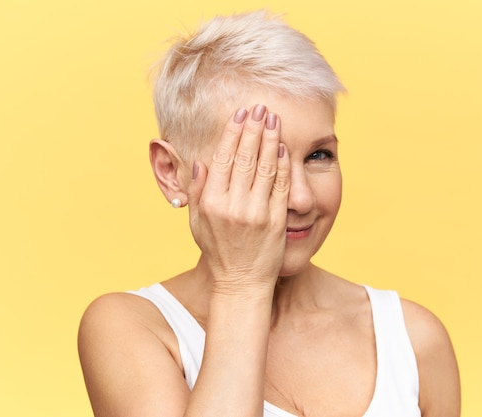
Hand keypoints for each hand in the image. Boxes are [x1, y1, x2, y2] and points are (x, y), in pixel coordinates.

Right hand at [187, 104, 289, 294]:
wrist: (242, 283)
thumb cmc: (218, 252)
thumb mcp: (198, 224)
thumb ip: (199, 192)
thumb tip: (201, 162)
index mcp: (212, 203)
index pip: (224, 159)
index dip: (233, 134)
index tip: (239, 115)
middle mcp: (234, 206)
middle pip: (246, 158)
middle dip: (253, 129)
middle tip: (259, 107)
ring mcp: (258, 213)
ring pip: (265, 168)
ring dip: (270, 140)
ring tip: (273, 119)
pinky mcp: (277, 221)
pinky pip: (281, 187)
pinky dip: (283, 166)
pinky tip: (283, 148)